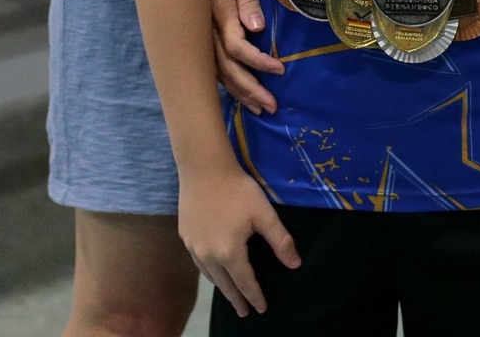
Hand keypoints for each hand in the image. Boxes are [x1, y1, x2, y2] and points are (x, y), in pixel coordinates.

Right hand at [178, 162, 299, 316]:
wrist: (204, 168)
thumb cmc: (238, 189)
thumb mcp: (264, 214)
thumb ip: (280, 241)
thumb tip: (295, 265)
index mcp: (229, 252)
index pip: (245, 283)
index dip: (255, 297)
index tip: (261, 309)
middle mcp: (208, 255)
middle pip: (225, 285)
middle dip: (236, 299)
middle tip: (244, 312)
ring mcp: (193, 246)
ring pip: (209, 275)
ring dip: (221, 287)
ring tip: (230, 293)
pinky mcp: (185, 235)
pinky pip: (198, 262)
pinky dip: (208, 272)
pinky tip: (212, 269)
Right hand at [205, 0, 283, 113]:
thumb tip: (257, 29)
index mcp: (218, 11)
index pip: (237, 48)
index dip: (258, 63)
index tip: (280, 70)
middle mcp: (205, 27)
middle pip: (225, 67)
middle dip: (248, 89)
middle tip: (270, 106)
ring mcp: (199, 31)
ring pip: (215, 69)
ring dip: (237, 90)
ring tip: (257, 107)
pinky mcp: (197, 30)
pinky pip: (209, 62)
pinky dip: (223, 80)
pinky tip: (234, 91)